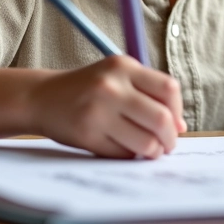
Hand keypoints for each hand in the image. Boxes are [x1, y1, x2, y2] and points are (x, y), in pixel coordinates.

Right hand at [28, 55, 186, 158]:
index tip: (175, 123)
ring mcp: (98, 111)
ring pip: (145, 142)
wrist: (43, 97)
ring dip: (153, 151)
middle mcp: (111, 86)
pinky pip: (123, 154)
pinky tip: (124, 148)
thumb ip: (150, 95)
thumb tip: (180, 127)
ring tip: (149, 150)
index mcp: (123, 66)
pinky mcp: (87, 135)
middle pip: (161, 118)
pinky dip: (130, 156)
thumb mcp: (118, 77)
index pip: (169, 89)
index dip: (178, 111)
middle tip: (168, 145)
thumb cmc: (90, 88)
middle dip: (171, 138)